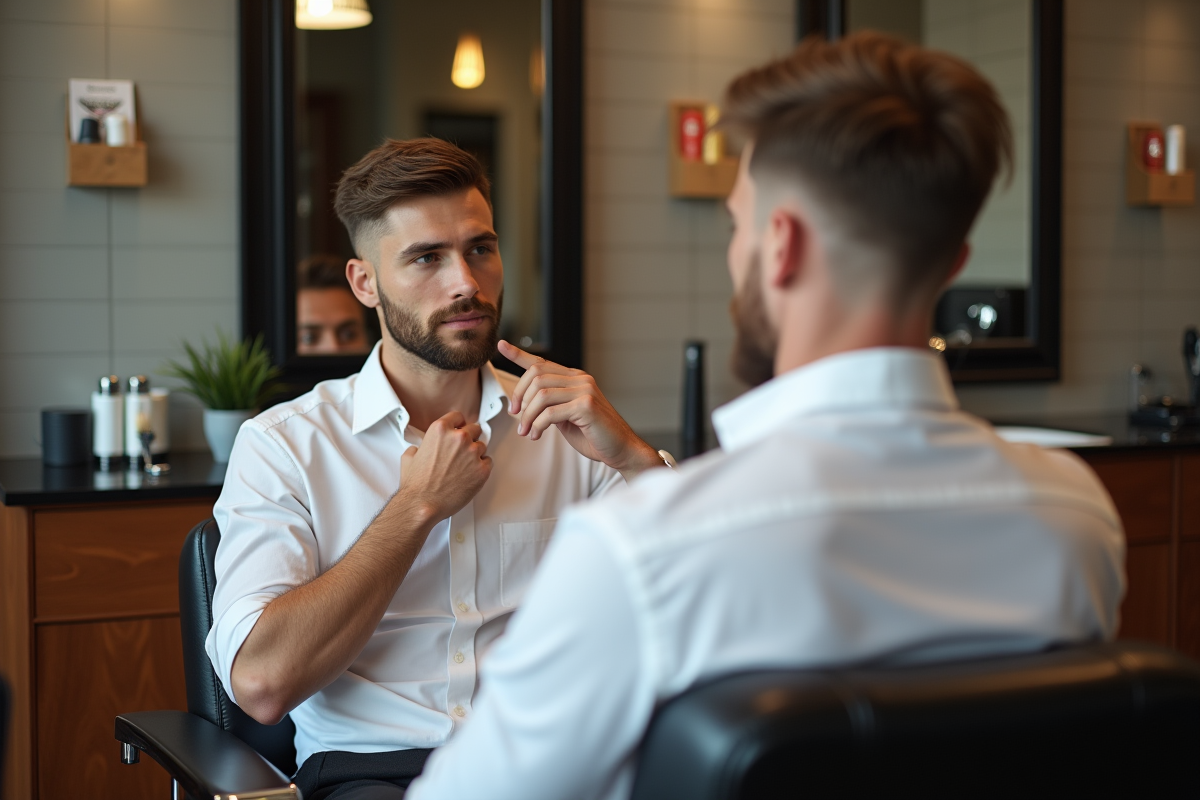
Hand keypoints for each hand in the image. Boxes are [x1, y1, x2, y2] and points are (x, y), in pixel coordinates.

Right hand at [397, 411, 492, 520]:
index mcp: (440, 430)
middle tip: (462, 450)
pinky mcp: (482, 469)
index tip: (460, 428)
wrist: (423, 504)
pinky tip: (470, 474)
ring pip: (482, 446)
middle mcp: (459, 438)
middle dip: (469, 438)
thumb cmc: (417, 484)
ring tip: (464, 466)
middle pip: (474, 429)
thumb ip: (418, 447)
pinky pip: (488, 462)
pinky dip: (482, 467)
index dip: (458, 424)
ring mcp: (472, 453)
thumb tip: (419, 449)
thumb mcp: (410, 457)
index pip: (458, 416)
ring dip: (475, 453)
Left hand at [499, 340, 661, 480]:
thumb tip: (527, 405)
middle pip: (536, 375)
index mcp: (575, 379)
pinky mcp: (587, 406)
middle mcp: (580, 379)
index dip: (519, 354)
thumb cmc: (595, 436)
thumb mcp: (567, 418)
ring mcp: (585, 390)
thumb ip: (551, 406)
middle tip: (515, 416)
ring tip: (526, 432)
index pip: (542, 362)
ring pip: (541, 394)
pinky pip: (550, 412)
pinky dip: (537, 425)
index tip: (501, 346)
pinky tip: (536, 435)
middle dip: (519, 396)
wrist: (621, 451)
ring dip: (527, 415)